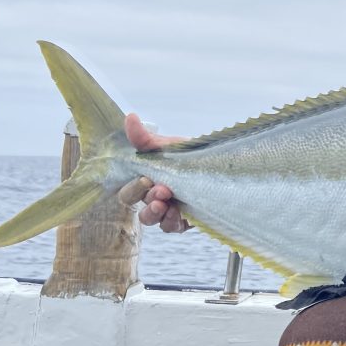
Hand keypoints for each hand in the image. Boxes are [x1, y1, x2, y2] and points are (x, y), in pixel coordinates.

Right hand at [120, 112, 190, 232]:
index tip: (146, 178)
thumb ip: (145, 138)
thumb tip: (129, 117)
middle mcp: (151, 198)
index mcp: (143, 181)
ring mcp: (166, 211)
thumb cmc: (187, 155)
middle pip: (138, 205)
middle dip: (148, 198)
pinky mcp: (182, 221)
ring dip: (155, 213)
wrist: (217, 165)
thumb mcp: (167, 145)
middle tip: (162, 190)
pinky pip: (171, 227)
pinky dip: (172, 222)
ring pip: (152, 219)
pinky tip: (177, 215)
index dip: (133, 188)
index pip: (127, 190)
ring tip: (165, 205)